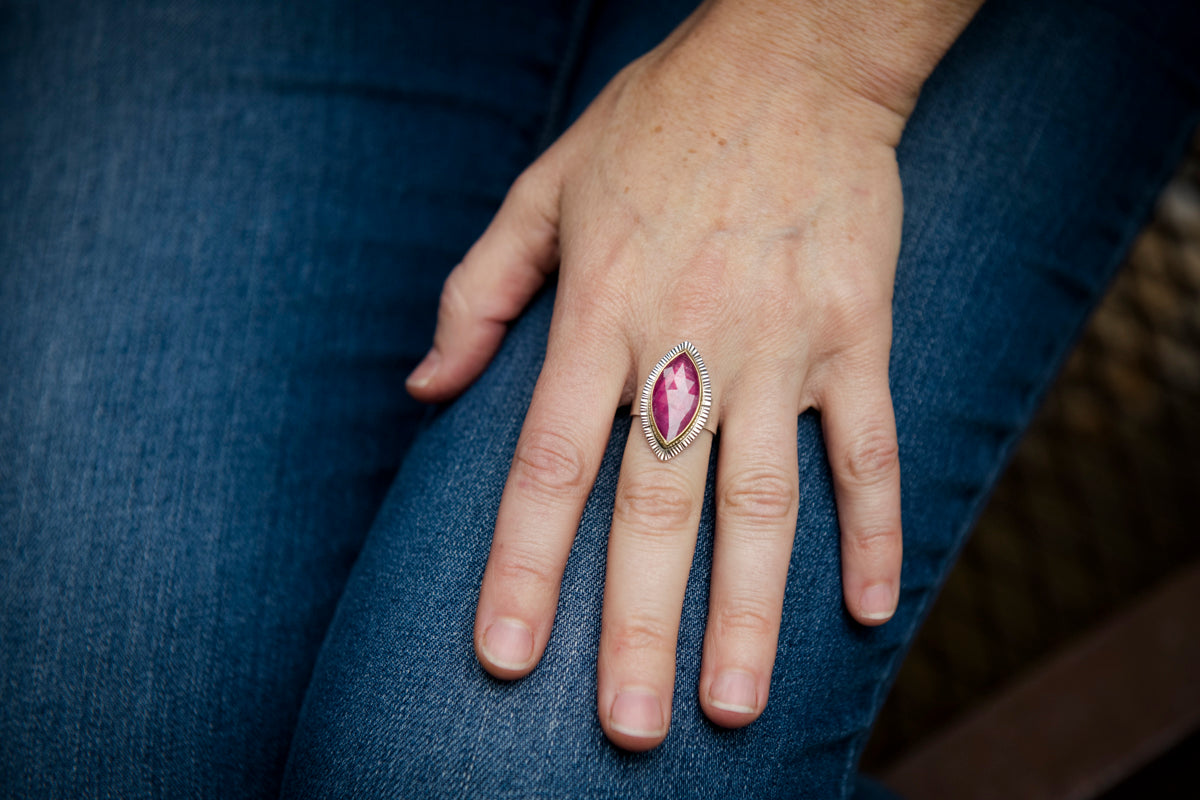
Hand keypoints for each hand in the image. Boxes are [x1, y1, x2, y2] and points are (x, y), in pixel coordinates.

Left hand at [407, 0, 978, 750]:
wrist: (795, 53)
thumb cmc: (658, 121)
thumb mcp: (544, 187)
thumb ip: (480, 291)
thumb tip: (426, 388)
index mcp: (600, 311)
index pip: (550, 464)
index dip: (524, 567)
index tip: (509, 657)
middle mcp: (687, 342)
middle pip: (656, 509)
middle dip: (636, 627)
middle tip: (629, 729)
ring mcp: (780, 344)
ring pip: (763, 502)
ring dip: (750, 611)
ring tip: (734, 704)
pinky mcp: (855, 333)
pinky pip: (869, 447)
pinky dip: (873, 529)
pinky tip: (869, 610)